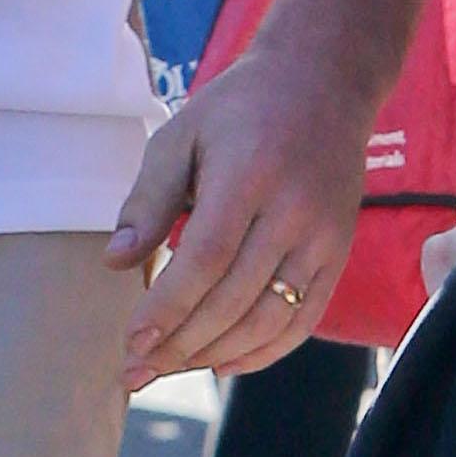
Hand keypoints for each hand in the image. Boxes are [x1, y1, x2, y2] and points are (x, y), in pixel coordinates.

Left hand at [108, 21, 369, 389]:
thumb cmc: (240, 109)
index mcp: (249, 176)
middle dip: (180, 344)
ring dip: (215, 355)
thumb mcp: (181, 135)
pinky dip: (262, 352)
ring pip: (269, 319)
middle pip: (235, 299)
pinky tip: (221, 365)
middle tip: (136, 371)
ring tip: (170, 368)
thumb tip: (117, 263)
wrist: (323, 85)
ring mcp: (323, 239)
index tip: (131, 341)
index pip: (206, 260)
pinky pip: (302, 320)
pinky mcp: (337, 255)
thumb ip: (149, 200)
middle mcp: (294, 212)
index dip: (168, 308)